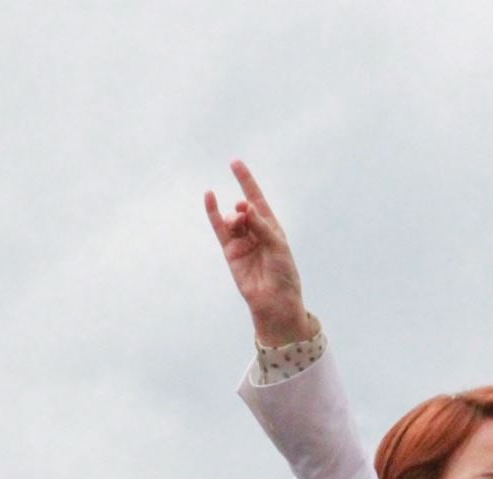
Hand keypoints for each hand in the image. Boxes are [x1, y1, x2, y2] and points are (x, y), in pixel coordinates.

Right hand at [204, 160, 316, 346]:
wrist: (274, 301)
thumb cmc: (283, 274)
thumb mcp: (277, 245)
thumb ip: (261, 225)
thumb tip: (245, 207)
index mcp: (271, 227)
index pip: (257, 198)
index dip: (246, 181)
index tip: (234, 163)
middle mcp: (255, 231)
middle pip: (244, 208)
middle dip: (243, 207)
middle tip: (245, 213)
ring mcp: (241, 241)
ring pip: (232, 219)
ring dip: (234, 217)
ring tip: (238, 222)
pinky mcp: (230, 251)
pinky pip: (219, 228)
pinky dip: (213, 213)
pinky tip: (209, 196)